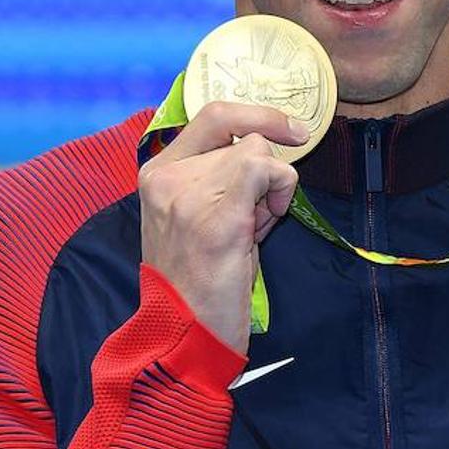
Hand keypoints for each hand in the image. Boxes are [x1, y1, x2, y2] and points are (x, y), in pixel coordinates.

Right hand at [138, 101, 307, 354]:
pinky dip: (280, 191)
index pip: (212, 115)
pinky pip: (268, 170)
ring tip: (251, 230)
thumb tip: (265, 148)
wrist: (183, 335)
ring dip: (271, 189)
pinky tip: (265, 226)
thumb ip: (215, 177)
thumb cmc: (197, 282)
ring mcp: (190, 192)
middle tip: (255, 217)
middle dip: (264, 173)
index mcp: (156, 173)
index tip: (292, 128)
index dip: (258, 113)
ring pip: (260, 152)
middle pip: (244, 137)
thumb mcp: (194, 216)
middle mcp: (167, 176)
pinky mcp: (219, 214)